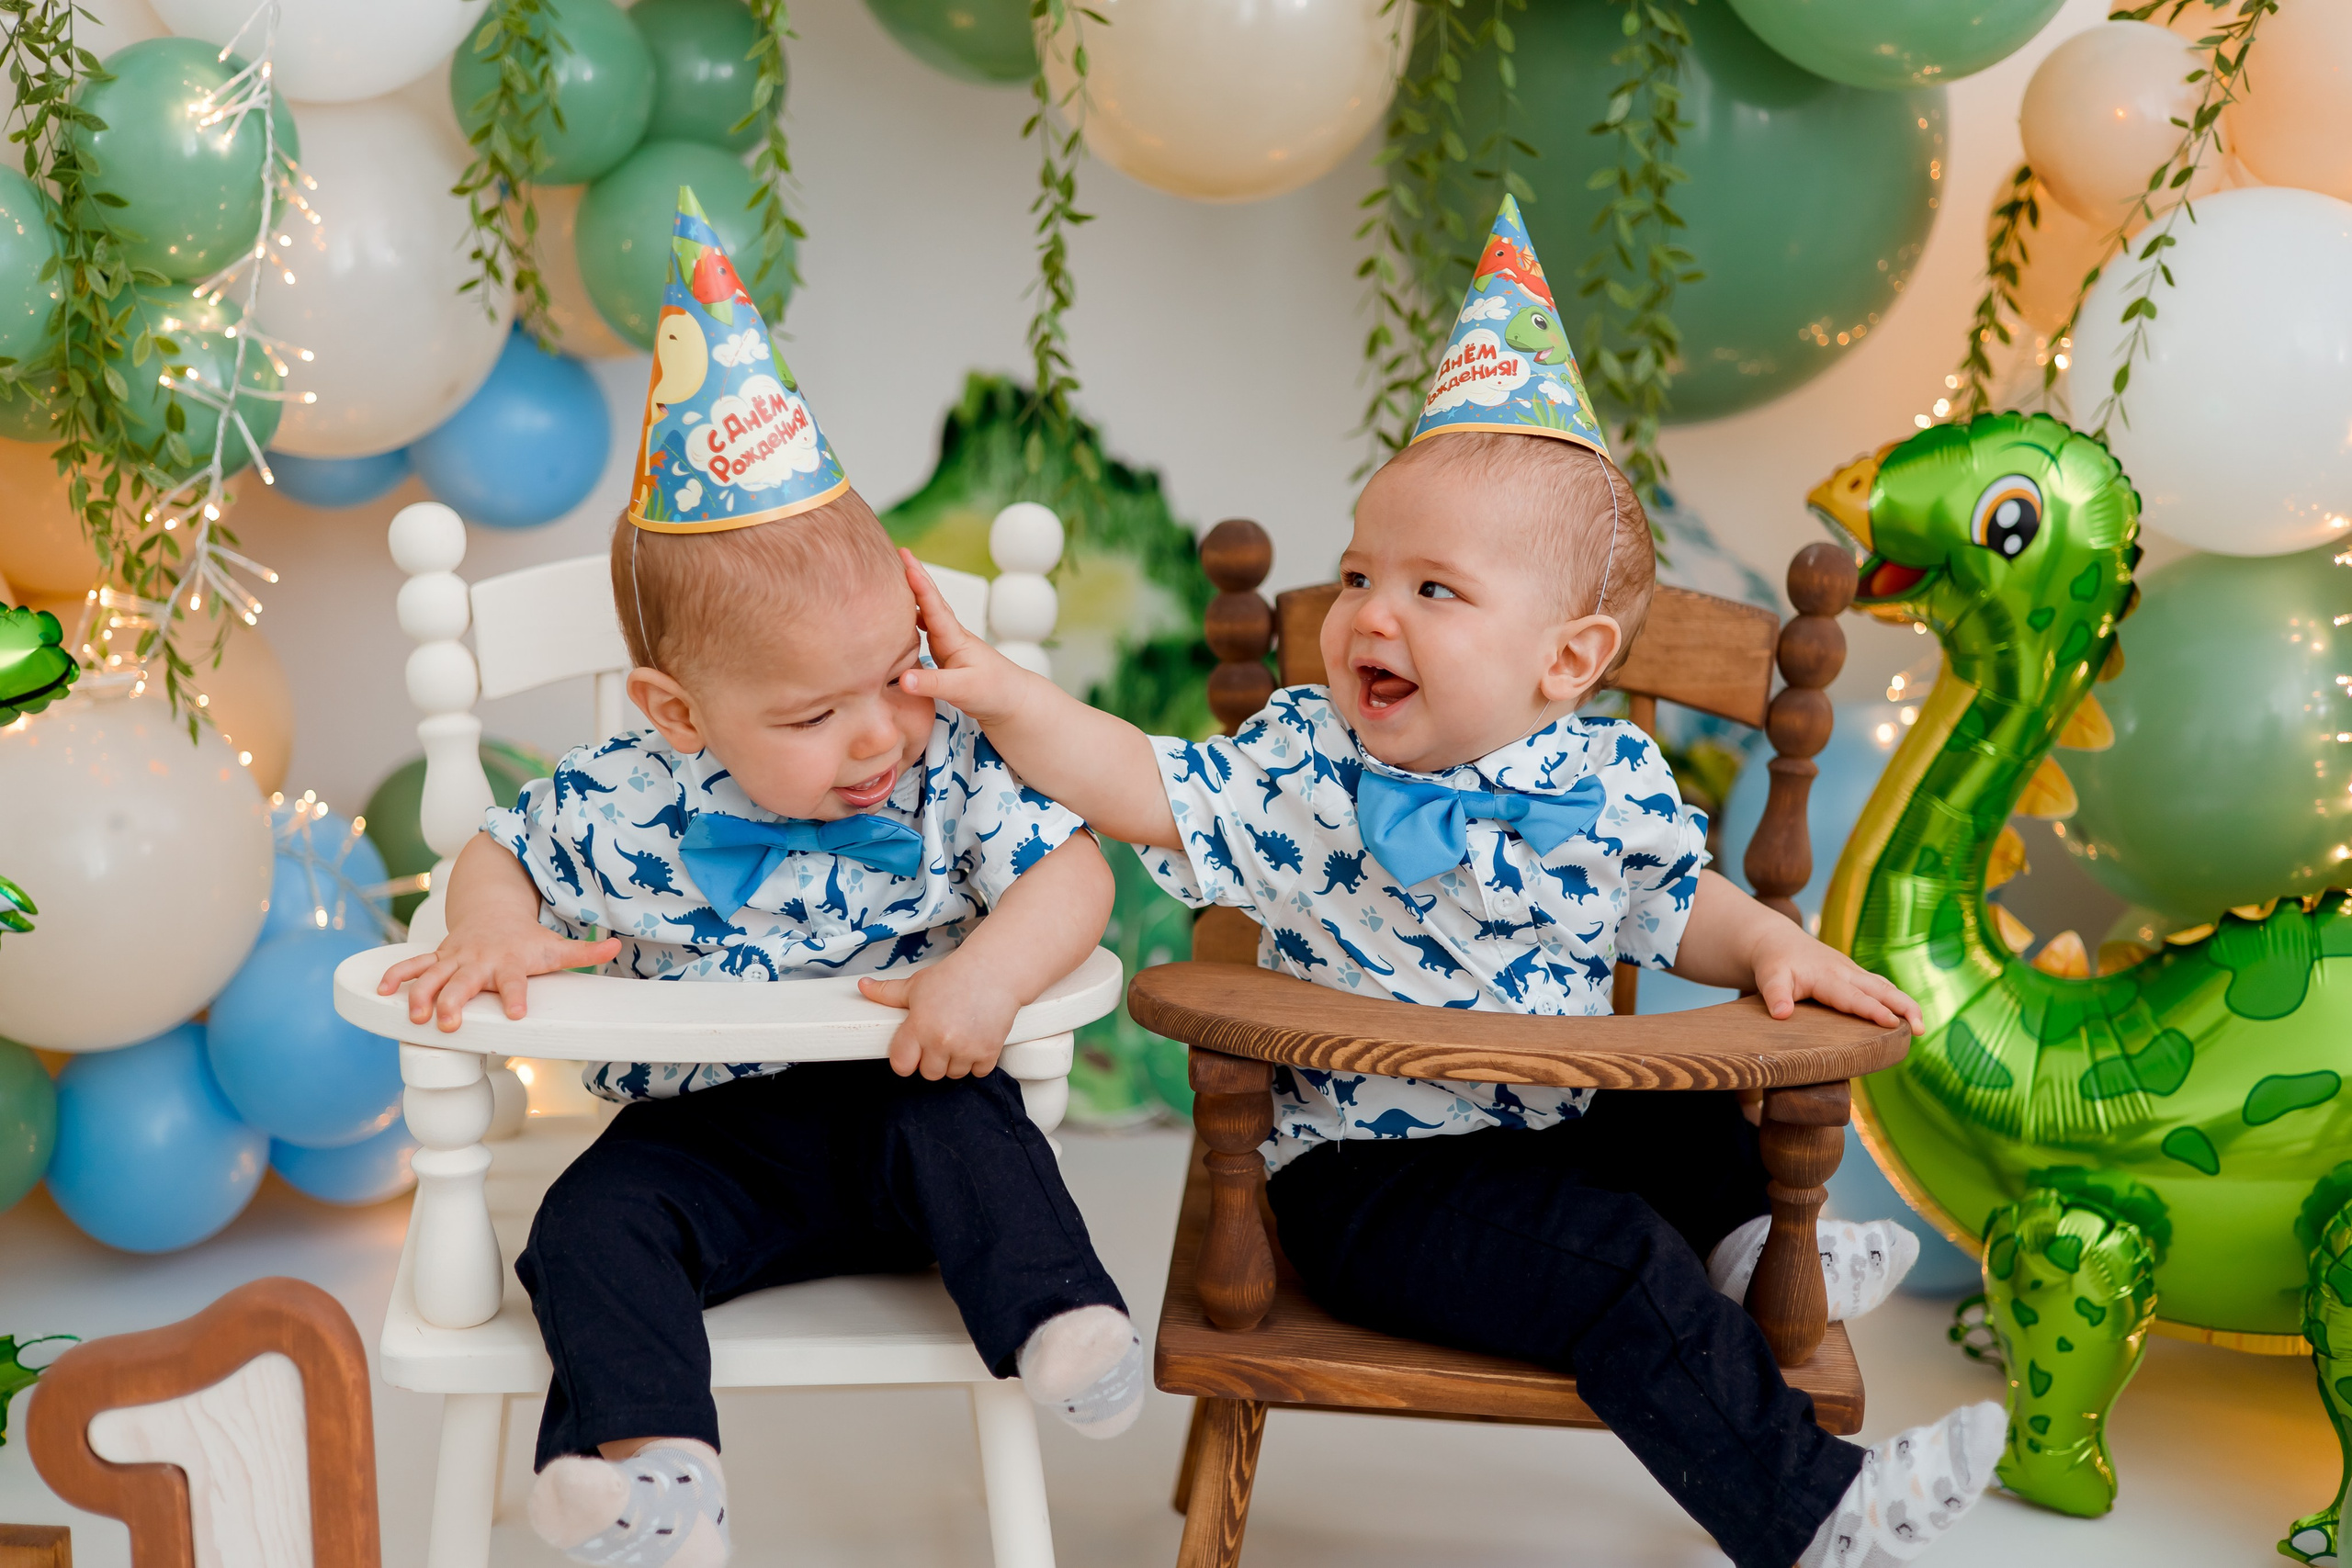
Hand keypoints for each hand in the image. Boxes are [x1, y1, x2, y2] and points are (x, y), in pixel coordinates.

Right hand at [376, 918, 619, 1031]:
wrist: (492, 912)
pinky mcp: (437, 958)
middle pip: (464, 982)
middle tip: (447, 1022)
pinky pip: (412, 965)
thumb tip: (617, 946)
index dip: (515, 997)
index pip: (514, 981)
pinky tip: (381, 991)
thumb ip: (584, 953)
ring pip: (432, 975)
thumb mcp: (555, 946)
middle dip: (453, 1001)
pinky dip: (395, 976)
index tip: (516, 1014)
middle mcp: (478, 961)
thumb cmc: (526, 939)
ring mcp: (454, 959)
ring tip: (414, 1016)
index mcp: (508, 962)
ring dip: (420, 994)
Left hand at [857, 959, 1020, 1079]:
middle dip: (932, 1060)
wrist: (993, 971)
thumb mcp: (916, 984)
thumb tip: (864, 987)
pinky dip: (977, 1062)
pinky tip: (974, 1040)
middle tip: (939, 1039)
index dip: (906, 1060)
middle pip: (929, 1073)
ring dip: (955, 1062)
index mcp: (919, 1026)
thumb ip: (887, 992)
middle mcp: (941, 1040)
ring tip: (958, 1037)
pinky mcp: (988, 1052)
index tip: (912, 1053)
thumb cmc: (956, 977)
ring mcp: (966, 1048)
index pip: (901, 1065)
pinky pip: (978, 1072)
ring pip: (953, 1074)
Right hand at [895, 549, 1035, 726]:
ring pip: (926, 610)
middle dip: (916, 575)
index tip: (906, 566)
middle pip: (930, 599)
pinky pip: (924, 625)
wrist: (1011, 699)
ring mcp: (947, 640)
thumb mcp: (962, 690)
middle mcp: (950, 634)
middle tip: (899, 551)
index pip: (935, 608)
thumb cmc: (993, 692)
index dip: (920, 587)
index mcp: (954, 638)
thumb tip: (903, 680)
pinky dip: (911, 613)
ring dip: (912, 591)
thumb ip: (933, 684)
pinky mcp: (943, 651)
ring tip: (895, 572)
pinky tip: (898, 612)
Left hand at [1748, 919, 1924, 1035]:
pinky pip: (1879, 987)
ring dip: (1905, 1005)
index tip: (1892, 1023)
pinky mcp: (1854, 975)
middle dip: (1903, 1007)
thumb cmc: (1774, 962)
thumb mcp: (1768, 977)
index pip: (1853, 997)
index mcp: (1827, 976)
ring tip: (1921, 1028)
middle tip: (1922, 1029)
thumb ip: (1775, 995)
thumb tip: (1781, 1014)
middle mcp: (1846, 972)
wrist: (1777, 940)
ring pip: (1885, 987)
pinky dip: (1896, 999)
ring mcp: (1853, 972)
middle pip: (1881, 989)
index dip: (1873, 1010)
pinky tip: (1905, 1016)